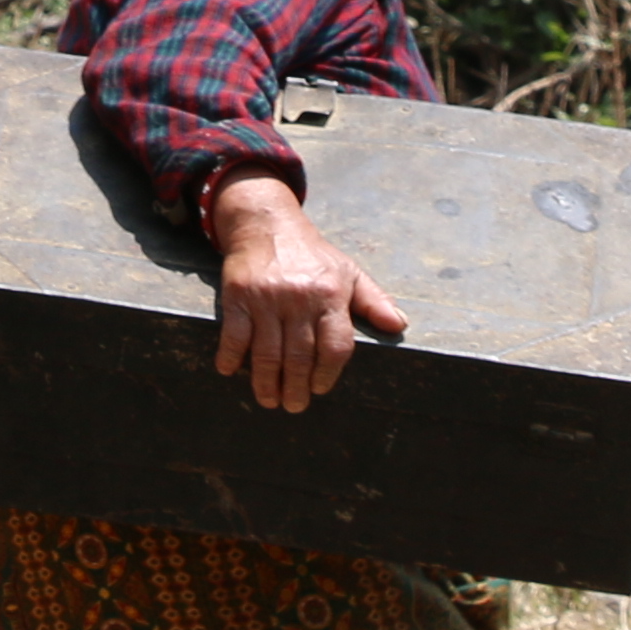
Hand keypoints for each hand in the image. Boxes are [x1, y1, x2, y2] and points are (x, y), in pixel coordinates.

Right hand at [204, 173, 409, 412]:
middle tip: (294, 406)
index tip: (321, 389)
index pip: (335, 347)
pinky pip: (235, 335)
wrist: (268, 223)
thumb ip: (374, 301)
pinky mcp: (238, 294)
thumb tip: (399, 326)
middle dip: (296, 388)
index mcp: (331, 295)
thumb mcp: (349, 272)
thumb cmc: (312, 255)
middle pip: (300, 357)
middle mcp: (300, 298)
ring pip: (267, 353)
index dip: (328, 375)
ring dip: (266, 383)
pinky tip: (231, 371)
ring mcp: (267, 298)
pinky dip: (231, 357)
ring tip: (269, 400)